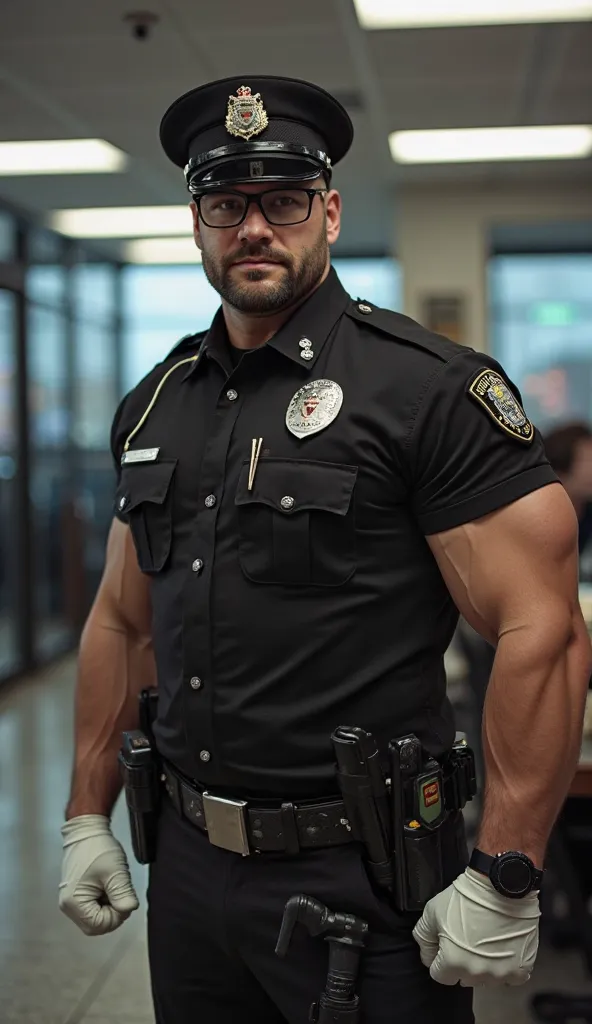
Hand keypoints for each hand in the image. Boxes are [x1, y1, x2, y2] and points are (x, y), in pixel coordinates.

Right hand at [59, 815, 139, 935]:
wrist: (87, 830)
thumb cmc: (97, 847)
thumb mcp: (116, 872)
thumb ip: (123, 894)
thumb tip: (129, 909)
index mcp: (74, 902)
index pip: (100, 925)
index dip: (117, 915)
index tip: (125, 898)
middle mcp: (68, 905)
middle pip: (96, 925)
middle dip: (113, 913)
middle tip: (120, 892)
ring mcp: (71, 900)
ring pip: (96, 918)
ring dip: (109, 906)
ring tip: (112, 884)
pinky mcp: (76, 895)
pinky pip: (93, 908)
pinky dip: (104, 901)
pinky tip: (107, 885)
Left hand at [412, 867, 539, 986]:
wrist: (501, 886)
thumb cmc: (468, 897)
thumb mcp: (432, 911)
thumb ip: (424, 938)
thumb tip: (428, 956)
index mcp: (453, 961)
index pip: (440, 975)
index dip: (440, 958)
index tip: (447, 945)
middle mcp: (477, 973)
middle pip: (463, 978)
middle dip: (462, 962)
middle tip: (468, 938)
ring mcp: (500, 972)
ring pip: (486, 978)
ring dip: (485, 965)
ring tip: (487, 940)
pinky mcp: (520, 968)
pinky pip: (510, 978)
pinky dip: (507, 966)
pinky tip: (503, 948)